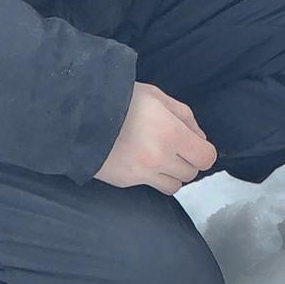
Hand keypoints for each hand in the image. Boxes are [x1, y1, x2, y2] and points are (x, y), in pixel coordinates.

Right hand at [95, 83, 217, 194]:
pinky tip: (139, 159)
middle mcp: (160, 158)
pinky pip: (149, 186)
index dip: (203, 151)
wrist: (78, 116)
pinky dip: (150, 177)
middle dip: (187, 161)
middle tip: (172, 146)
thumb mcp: (157, 96)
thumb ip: (184, 117)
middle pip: (191, 173)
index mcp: (171, 134)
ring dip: (171, 174)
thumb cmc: (121, 100)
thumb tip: (200, 137)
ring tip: (157, 157)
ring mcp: (141, 174)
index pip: (206, 158)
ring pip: (173, 186)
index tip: (194, 144)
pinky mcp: (125, 182)